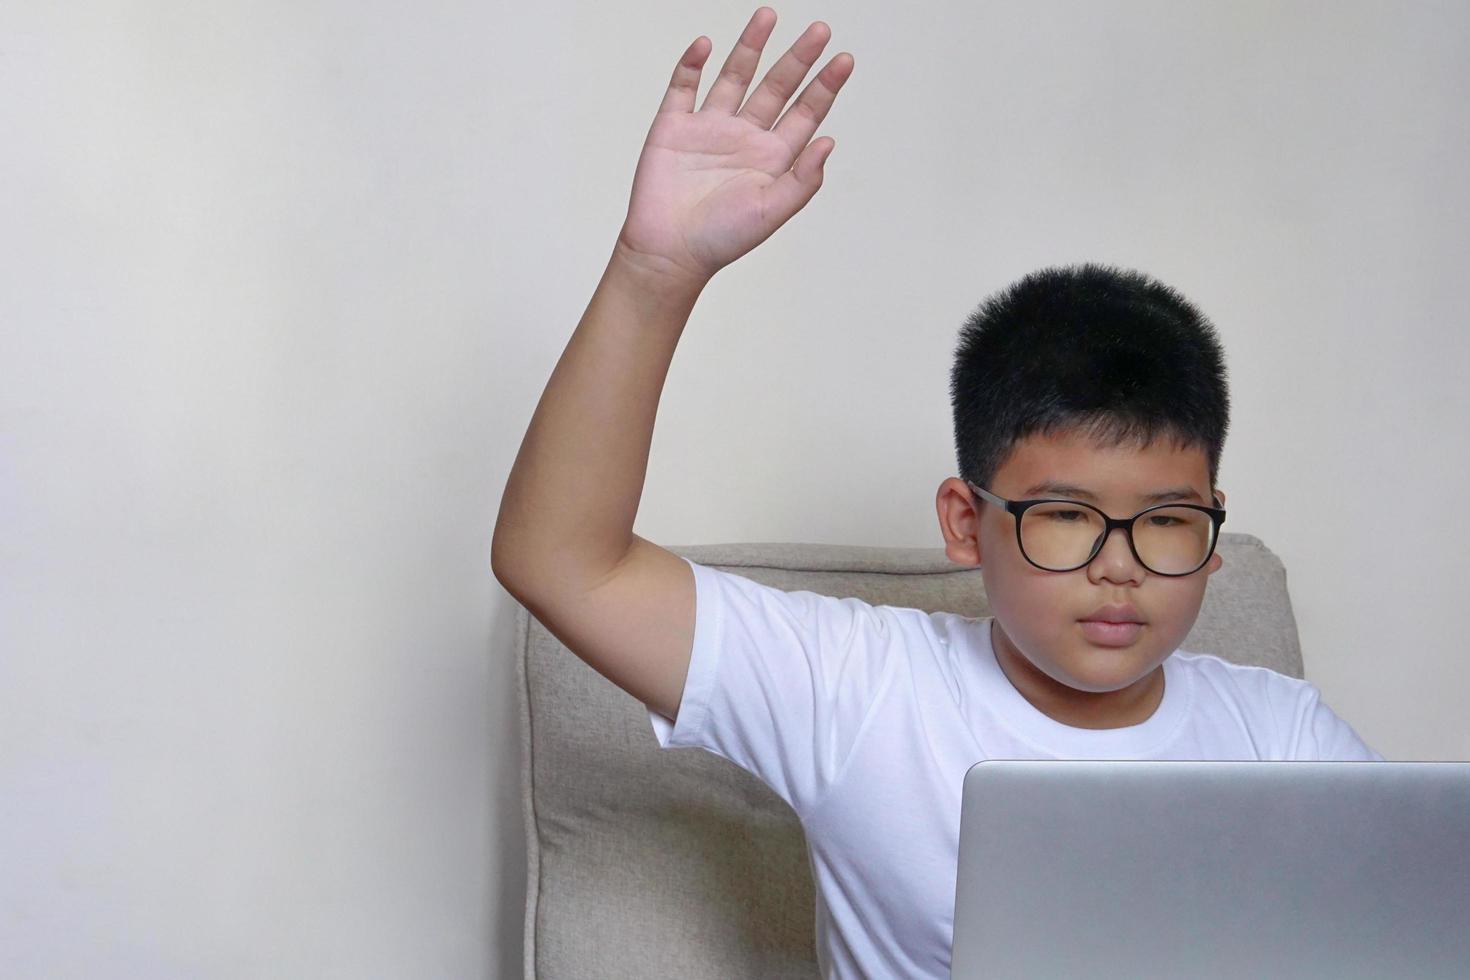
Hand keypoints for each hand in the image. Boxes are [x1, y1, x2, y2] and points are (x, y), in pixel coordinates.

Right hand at [616, 7, 853, 284]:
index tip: (844, 60)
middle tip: (821, 29)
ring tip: (768, 16)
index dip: (825, 87)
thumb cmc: (720, 240)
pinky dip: (692, 64)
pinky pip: (683, 87)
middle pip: (776, 87)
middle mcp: (744, 137)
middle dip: (798, 58)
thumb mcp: (772, 212)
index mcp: (772, 158)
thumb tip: (829, 142)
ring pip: (734, 76)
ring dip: (750, 47)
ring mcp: (709, 128)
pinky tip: (705, 44)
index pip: (805, 113)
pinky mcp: (674, 127)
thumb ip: (803, 180)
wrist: (668, 251)